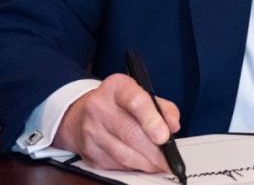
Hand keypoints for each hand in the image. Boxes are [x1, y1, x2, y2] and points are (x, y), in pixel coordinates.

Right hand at [52, 73, 180, 172]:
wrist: (80, 114)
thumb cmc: (118, 104)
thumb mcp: (140, 94)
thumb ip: (162, 108)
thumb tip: (173, 126)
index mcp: (117, 87)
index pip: (136, 101)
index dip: (152, 120)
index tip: (165, 136)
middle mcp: (99, 106)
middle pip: (131, 133)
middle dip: (154, 151)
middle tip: (169, 160)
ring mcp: (91, 130)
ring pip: (124, 154)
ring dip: (146, 163)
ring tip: (160, 165)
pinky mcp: (88, 152)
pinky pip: (116, 164)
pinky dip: (133, 166)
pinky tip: (142, 163)